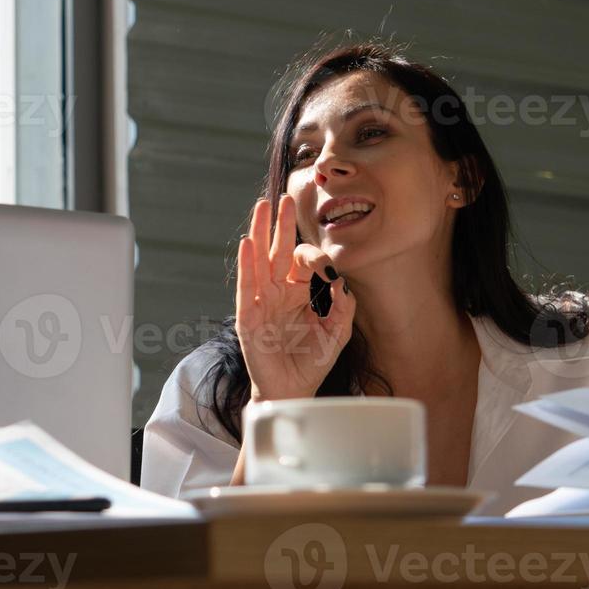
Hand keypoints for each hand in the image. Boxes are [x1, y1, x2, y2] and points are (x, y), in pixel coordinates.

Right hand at [235, 194, 356, 402]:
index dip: (317, 258)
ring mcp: (261, 301)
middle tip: (286, 198)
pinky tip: (248, 243)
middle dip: (282, 224)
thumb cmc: (313, 361)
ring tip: (261, 207)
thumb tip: (338, 278)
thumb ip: (343, 304)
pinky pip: (246, 286)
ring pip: (259, 260)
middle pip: (279, 250)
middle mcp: (278, 291)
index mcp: (300, 291)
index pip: (304, 262)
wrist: (294, 390)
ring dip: (259, 232)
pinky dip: (247, 264)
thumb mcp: (337, 331)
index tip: (328, 269)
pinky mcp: (248, 316)